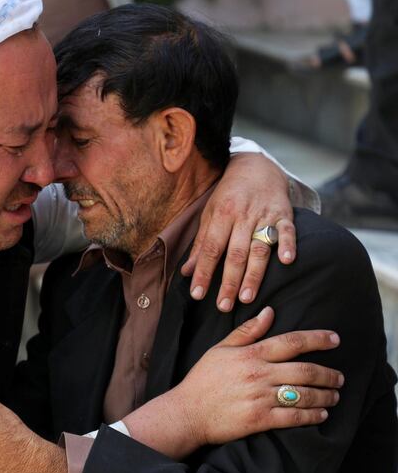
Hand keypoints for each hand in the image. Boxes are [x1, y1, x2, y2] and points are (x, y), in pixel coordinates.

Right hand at [164, 307, 341, 453]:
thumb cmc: (202, 379)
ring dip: (325, 395)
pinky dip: (313, 416)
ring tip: (334, 396)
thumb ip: (246, 331)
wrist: (187, 412)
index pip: (291, 342)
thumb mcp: (220, 349)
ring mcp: (260, 397)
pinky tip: (321, 414)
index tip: (335, 339)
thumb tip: (269, 312)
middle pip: (305, 370)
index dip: (317, 339)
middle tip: (340, 377)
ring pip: (304, 394)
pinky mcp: (260, 419)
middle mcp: (258, 374)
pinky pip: (295, 417)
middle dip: (329, 374)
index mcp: (250, 354)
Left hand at [182, 152, 295, 311]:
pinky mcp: (285, 213)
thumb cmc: (229, 195)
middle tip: (224, 306)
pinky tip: (286, 261)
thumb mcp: (209, 214)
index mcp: (221, 215)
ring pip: (258, 248)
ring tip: (246, 297)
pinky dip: (287, 244)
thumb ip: (201, 244)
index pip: (210, 249)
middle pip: (235, 253)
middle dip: (228, 281)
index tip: (197, 294)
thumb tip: (186, 272)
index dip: (203, 272)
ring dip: (254, 274)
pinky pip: (287, 230)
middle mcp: (242, 216)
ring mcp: (264, 215)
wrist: (255, 166)